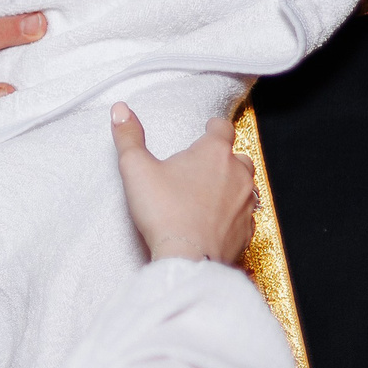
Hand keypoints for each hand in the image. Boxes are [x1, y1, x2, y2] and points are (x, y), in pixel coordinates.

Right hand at [112, 104, 254, 264]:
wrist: (187, 258)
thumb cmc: (164, 211)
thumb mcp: (137, 169)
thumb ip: (129, 137)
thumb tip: (120, 110)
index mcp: (214, 153)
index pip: (222, 128)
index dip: (214, 127)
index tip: (207, 130)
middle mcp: (237, 174)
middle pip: (238, 157)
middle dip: (224, 159)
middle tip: (203, 167)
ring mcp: (246, 203)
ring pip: (247, 187)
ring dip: (232, 186)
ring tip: (210, 194)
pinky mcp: (246, 230)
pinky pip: (245, 217)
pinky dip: (234, 216)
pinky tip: (217, 222)